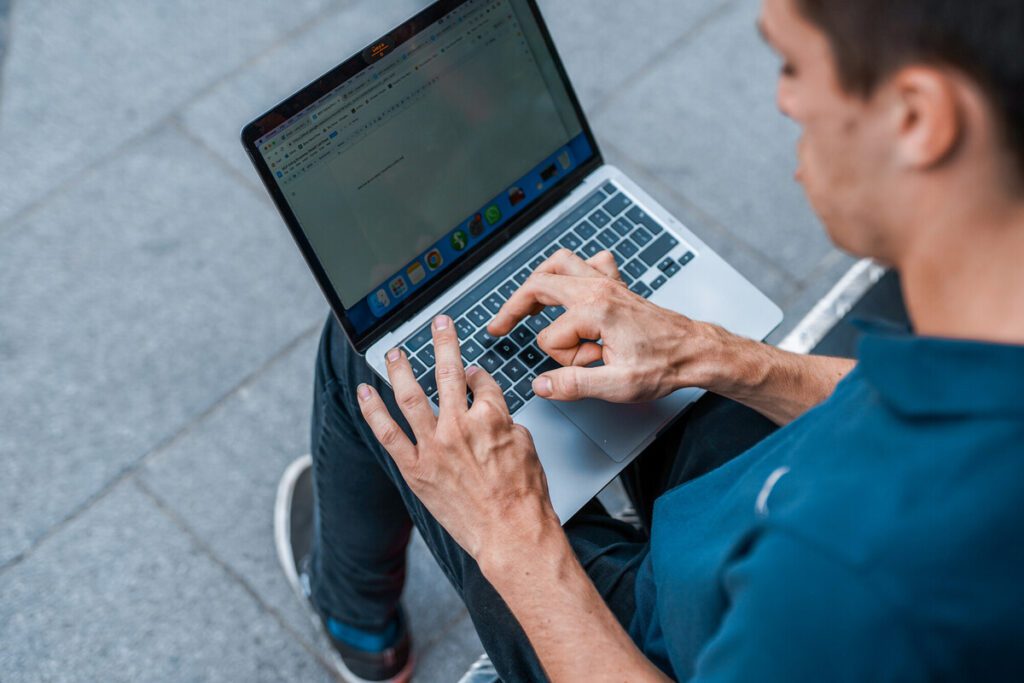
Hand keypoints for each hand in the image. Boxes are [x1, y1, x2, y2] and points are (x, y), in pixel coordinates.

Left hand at [357, 315, 559, 561]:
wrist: (511, 534)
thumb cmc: (524, 497)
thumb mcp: (527, 445)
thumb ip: (505, 420)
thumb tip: (491, 407)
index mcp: (492, 416)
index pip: (482, 382)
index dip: (478, 374)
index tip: (473, 374)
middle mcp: (460, 425)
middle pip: (448, 373)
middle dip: (443, 343)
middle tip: (438, 325)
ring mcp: (434, 446)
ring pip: (411, 396)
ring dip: (400, 369)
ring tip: (395, 353)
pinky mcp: (415, 469)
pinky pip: (387, 434)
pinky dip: (372, 411)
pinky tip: (364, 393)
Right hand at [488, 248, 733, 402]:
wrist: (696, 351)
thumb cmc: (665, 365)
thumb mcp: (617, 385)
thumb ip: (573, 385)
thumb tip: (541, 385)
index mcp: (595, 311)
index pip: (550, 337)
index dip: (563, 359)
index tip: (587, 367)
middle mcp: (598, 289)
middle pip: (539, 285)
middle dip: (516, 308)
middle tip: (499, 326)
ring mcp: (607, 283)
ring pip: (559, 263)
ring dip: (540, 281)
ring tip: (528, 303)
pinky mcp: (617, 285)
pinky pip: (590, 262)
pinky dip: (576, 269)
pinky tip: (574, 286)